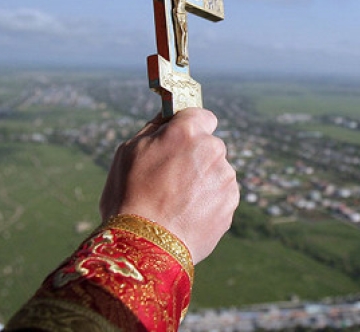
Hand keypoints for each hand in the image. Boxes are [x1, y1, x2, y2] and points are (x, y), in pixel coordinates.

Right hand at [99, 108, 238, 263]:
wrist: (145, 245)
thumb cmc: (129, 196)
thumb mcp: (129, 151)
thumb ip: (154, 128)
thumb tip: (168, 117)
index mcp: (187, 131)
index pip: (201, 115)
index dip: (189, 127)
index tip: (180, 139)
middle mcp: (212, 149)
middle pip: (209, 145)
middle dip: (195, 156)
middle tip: (170, 177)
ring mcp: (225, 177)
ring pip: (216, 171)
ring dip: (202, 180)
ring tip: (176, 202)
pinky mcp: (231, 203)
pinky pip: (220, 195)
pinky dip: (208, 202)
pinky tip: (186, 215)